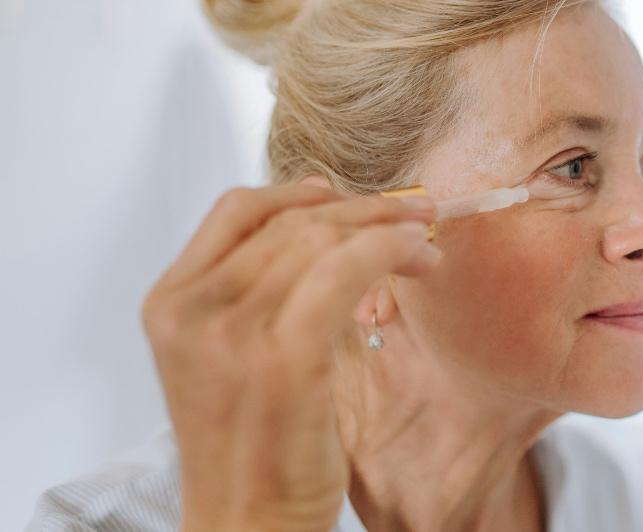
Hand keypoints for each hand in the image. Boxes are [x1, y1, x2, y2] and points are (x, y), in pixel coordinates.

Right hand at [139, 183, 440, 530]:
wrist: (246, 521)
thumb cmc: (251, 443)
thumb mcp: (230, 354)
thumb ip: (260, 289)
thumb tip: (321, 220)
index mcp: (170, 302)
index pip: (235, 210)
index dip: (297, 192)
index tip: (346, 197)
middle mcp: (192, 310)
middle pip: (288, 220)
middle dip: (361, 209)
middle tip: (413, 215)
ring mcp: (233, 333)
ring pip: (321, 239)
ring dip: (386, 228)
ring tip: (425, 242)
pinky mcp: (284, 357)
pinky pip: (346, 271)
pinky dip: (390, 250)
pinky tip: (420, 259)